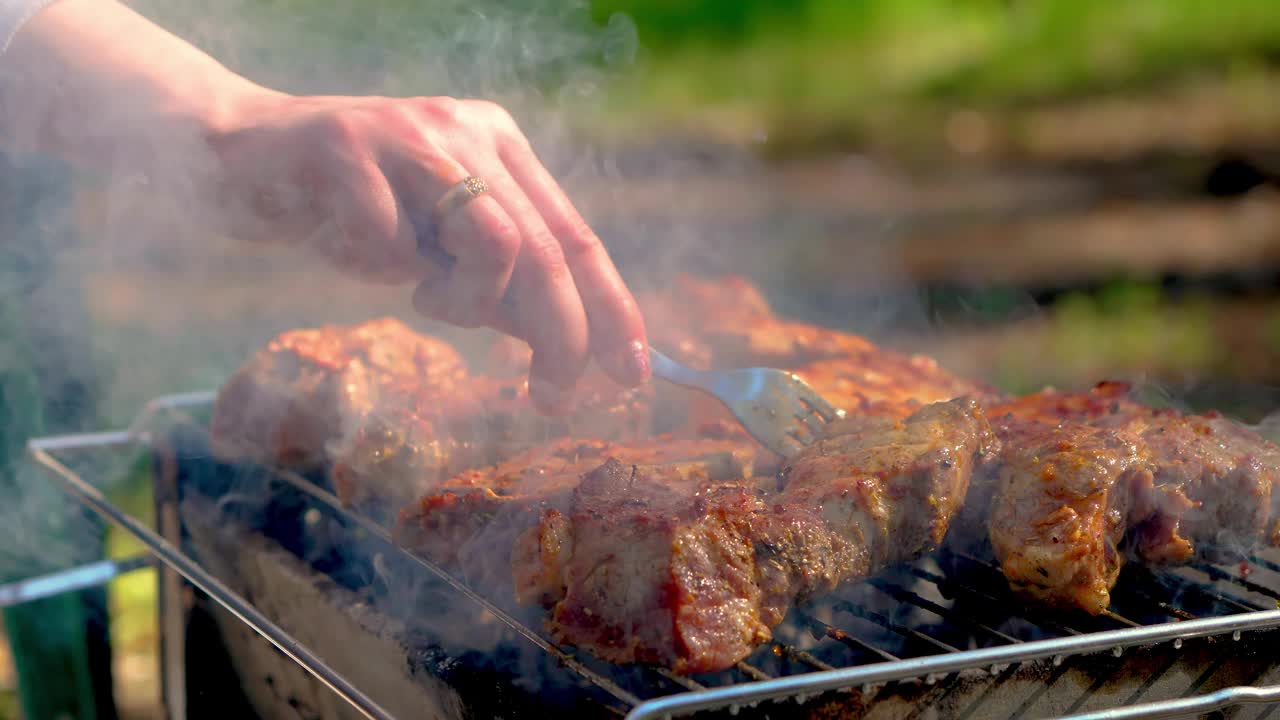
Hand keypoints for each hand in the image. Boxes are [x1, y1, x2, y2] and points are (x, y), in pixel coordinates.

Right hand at [207, 93, 649, 412]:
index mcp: (500, 149)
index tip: (631, 375)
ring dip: (461, 298)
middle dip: (561, 335)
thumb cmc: (350, 214)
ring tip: (420, 293)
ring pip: (494, 241)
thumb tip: (573, 354)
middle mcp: (467, 131)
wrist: (240, 157)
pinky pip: (392, 245)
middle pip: (545, 246)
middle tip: (552, 396)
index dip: (611, 308)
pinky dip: (375, 266)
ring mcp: (411, 132)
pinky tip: (345, 242)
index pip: (576, 237)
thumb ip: (502, 293)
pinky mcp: (348, 144)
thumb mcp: (440, 255)